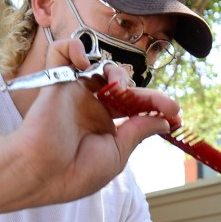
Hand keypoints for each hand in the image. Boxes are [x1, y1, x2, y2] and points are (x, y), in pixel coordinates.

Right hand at [9, 37, 181, 205]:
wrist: (42, 173)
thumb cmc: (74, 172)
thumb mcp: (117, 153)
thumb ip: (139, 131)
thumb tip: (165, 121)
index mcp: (103, 126)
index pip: (134, 109)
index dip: (156, 109)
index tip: (178, 117)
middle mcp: (90, 106)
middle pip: (124, 88)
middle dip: (149, 96)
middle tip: (170, 106)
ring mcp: (75, 92)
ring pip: (101, 67)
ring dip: (119, 74)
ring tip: (122, 90)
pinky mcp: (57, 79)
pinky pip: (63, 50)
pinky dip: (75, 48)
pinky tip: (86, 64)